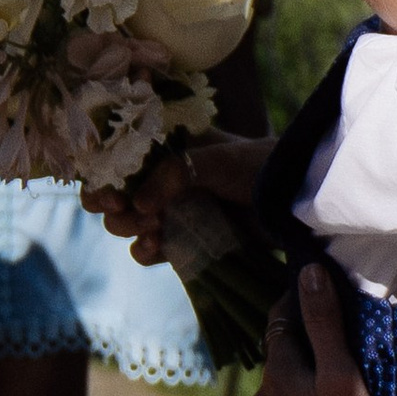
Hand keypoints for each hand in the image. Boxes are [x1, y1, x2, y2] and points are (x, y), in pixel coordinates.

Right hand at [86, 129, 267, 258]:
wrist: (294, 203)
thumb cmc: (258, 167)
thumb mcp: (214, 160)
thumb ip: (173, 174)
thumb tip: (137, 206)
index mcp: (165, 144)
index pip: (115, 155)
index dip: (102, 172)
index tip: (108, 188)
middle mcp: (162, 176)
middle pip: (113, 192)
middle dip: (112, 204)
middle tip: (124, 207)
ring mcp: (173, 209)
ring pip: (127, 222)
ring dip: (129, 227)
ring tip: (153, 227)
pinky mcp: (185, 240)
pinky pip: (150, 250)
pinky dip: (146, 251)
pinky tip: (156, 247)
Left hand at [249, 264, 391, 395]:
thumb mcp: (344, 375)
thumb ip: (324, 323)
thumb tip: (307, 273)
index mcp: (278, 375)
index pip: (279, 323)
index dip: (295, 304)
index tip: (312, 291)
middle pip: (279, 364)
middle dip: (300, 351)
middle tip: (333, 347)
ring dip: (297, 393)